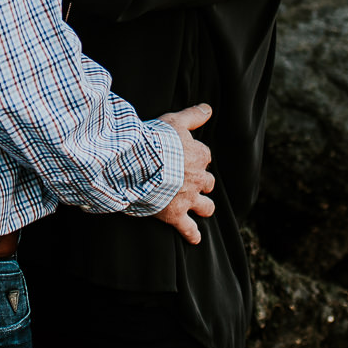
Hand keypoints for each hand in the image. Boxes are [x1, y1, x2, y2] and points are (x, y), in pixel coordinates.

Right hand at [154, 103, 215, 244]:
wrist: (139, 165)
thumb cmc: (155, 140)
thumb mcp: (175, 121)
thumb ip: (193, 115)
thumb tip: (208, 109)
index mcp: (199, 156)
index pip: (205, 156)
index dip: (196, 156)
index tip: (185, 156)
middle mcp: (198, 179)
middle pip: (208, 182)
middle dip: (201, 182)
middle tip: (189, 180)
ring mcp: (188, 199)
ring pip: (206, 206)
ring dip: (204, 206)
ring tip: (201, 207)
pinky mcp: (175, 215)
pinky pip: (189, 229)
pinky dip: (192, 234)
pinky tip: (195, 238)